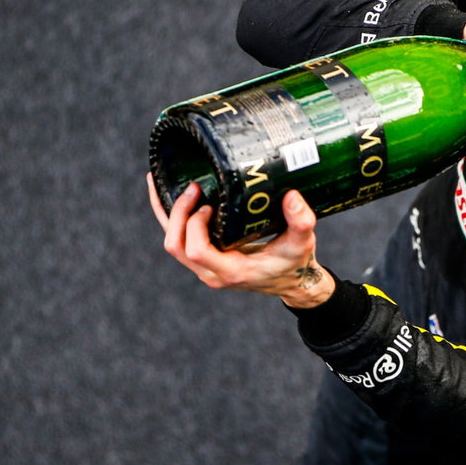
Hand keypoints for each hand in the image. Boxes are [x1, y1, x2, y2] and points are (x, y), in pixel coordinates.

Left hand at [147, 174, 335, 307]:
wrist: (291, 282)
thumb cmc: (295, 263)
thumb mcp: (302, 243)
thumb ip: (301, 221)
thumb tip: (292, 195)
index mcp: (232, 271)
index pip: (197, 251)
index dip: (195, 226)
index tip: (210, 206)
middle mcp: (212, 273)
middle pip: (176, 246)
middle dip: (177, 214)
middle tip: (194, 189)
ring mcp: (205, 268)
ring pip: (172, 243)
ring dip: (168, 214)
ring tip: (163, 182)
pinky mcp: (204, 260)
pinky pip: (178, 240)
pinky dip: (169, 218)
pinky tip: (162, 194)